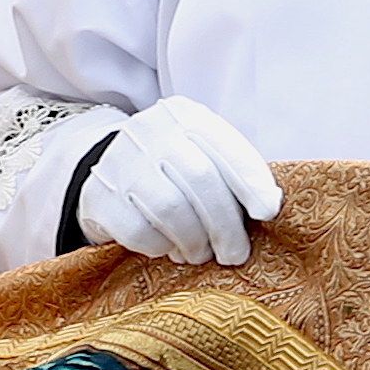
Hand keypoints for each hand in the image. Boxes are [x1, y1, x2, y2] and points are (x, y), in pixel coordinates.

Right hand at [77, 95, 283, 265]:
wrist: (107, 169)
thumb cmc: (171, 168)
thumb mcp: (202, 152)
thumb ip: (233, 171)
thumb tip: (270, 205)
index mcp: (184, 115)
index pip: (225, 147)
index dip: (251, 182)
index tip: (267, 212)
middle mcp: (150, 131)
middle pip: (201, 181)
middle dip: (225, 224)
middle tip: (235, 254)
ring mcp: (120, 162)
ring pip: (171, 210)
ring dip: (195, 241)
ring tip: (200, 254)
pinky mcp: (99, 196)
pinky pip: (140, 231)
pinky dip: (161, 247)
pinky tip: (168, 247)